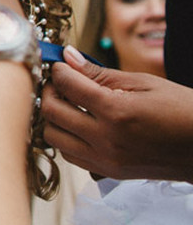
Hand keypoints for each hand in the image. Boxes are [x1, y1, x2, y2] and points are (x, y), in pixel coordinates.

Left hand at [41, 46, 192, 182]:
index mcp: (116, 112)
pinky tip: (78, 124)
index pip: (67, 86)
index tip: (61, 64)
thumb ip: (99, 73)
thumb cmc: (181, 110)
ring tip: (67, 103)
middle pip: (51, 113)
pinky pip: (70, 156)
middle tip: (59, 82)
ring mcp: (106, 159)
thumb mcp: (143, 83)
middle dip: (49, 91)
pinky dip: (66, 138)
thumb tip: (69, 57)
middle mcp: (106, 139)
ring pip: (54, 138)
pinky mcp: (109, 172)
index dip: (58, 70)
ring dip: (53, 117)